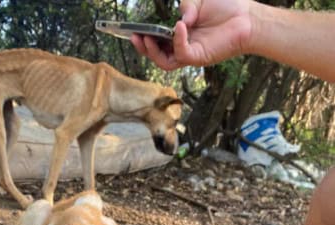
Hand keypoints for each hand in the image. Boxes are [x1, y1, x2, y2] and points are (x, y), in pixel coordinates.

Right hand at [132, 0, 253, 69]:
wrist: (248, 17)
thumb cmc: (227, 8)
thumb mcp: (199, 2)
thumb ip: (185, 8)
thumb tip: (178, 21)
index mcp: (181, 34)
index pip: (158, 41)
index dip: (146, 38)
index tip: (135, 30)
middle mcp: (183, 47)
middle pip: (157, 55)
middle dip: (144, 48)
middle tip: (134, 37)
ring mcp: (191, 54)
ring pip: (165, 62)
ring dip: (153, 52)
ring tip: (147, 38)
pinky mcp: (199, 57)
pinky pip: (182, 53)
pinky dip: (178, 41)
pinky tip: (179, 26)